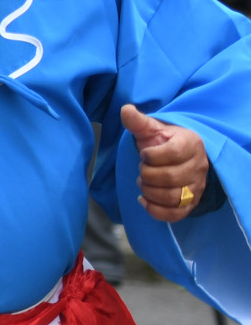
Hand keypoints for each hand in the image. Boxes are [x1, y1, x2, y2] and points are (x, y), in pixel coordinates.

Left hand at [122, 105, 210, 222]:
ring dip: (149, 191)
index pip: (173, 152)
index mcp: (191, 144)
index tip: (144, 154)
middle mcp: (199, 167)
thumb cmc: (163, 142)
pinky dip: (155, 210)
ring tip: (143, 182)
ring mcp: (197, 187)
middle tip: (141, 169)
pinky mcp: (191, 203)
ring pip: (172, 197)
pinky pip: (176, 214)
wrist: (178, 156)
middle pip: (171, 177)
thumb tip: (125, 109)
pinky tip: (143, 200)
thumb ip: (138, 122)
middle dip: (147, 174)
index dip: (151, 155)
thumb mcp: (152, 129)